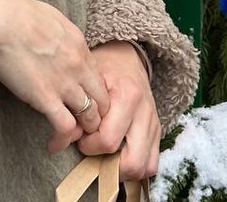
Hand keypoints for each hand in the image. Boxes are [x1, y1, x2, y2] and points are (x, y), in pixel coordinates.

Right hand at [0, 0, 110, 153]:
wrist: (1, 17)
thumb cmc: (18, 12)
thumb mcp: (54, 19)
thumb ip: (64, 38)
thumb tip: (62, 46)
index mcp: (80, 45)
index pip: (100, 78)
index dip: (95, 94)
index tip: (85, 101)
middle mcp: (79, 66)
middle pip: (102, 100)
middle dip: (97, 115)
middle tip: (84, 124)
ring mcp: (64, 83)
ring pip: (89, 117)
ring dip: (83, 129)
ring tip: (71, 135)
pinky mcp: (45, 97)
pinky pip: (65, 126)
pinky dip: (63, 138)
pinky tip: (54, 142)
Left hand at [76, 41, 159, 178]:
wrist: (126, 57)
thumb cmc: (103, 67)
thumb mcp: (89, 80)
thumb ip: (80, 108)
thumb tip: (68, 137)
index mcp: (127, 96)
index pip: (107, 140)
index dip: (88, 146)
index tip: (80, 136)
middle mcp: (145, 113)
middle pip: (131, 161)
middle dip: (108, 165)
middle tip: (93, 151)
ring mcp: (154, 124)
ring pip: (144, 168)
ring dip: (123, 170)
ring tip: (105, 156)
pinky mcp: (157, 132)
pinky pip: (152, 164)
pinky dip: (136, 169)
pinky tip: (118, 158)